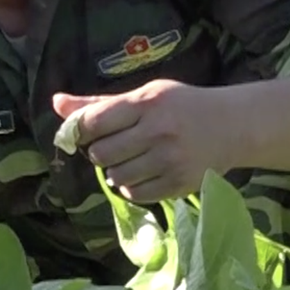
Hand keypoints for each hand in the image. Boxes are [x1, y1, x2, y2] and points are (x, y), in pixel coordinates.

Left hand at [52, 80, 240, 202]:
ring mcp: (170, 160)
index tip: (89, 133)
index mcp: (147, 104)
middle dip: (101, 153)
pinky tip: (145, 173)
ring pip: (116, 177)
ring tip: (134, 159)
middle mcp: (158, 131)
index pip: (94, 123)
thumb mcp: (143, 96)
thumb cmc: (181, 107)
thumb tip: (56, 102)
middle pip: (101, 154)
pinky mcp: (179, 183)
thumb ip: (99, 103)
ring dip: (117, 171)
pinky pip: (136, 194)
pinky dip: (133, 187)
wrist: (234, 126)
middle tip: (116, 146)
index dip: (82, 131)